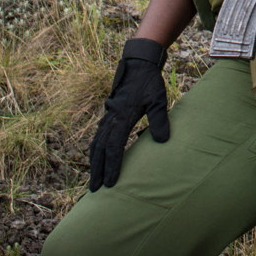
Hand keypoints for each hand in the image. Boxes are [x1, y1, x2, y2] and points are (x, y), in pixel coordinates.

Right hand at [88, 38, 169, 190]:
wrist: (138, 65)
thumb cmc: (150, 83)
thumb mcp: (158, 99)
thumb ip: (160, 120)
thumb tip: (162, 141)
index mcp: (122, 117)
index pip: (114, 147)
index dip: (111, 166)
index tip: (110, 183)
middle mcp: (111, 118)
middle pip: (100, 150)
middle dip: (97, 170)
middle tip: (94, 190)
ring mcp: (108, 116)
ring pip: (96, 144)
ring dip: (94, 162)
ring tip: (93, 179)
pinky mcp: (109, 114)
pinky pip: (98, 136)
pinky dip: (95, 150)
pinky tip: (97, 158)